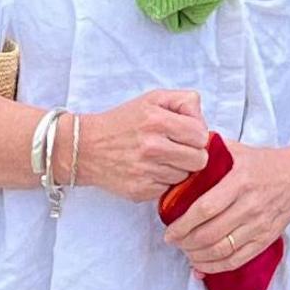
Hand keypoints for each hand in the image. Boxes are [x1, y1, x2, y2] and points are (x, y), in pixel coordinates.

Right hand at [73, 89, 206, 204]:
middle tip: (178, 149)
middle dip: (192, 154)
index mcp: (157, 120)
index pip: (201, 135)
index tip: (187, 135)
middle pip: (199, 160)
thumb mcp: (153, 98)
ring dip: (178, 169)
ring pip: (185, 176)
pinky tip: (151, 171)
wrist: (86, 147)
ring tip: (161, 159)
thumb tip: (204, 124)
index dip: (197, 135)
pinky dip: (163, 181)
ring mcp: (145, 172)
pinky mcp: (140, 191)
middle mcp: (152, 147)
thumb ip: (185, 102)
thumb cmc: (124, 121)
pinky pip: (168, 189)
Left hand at [161, 132, 289, 276]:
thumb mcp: (239, 150)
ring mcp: (260, 225)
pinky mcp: (266, 239)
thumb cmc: (264, 164)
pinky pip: (237, 260)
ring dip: (197, 256)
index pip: (206, 208)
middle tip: (173, 241)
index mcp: (241, 181)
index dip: (183, 224)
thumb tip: (181, 151)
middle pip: (210, 233)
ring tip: (185, 251)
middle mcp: (251, 205)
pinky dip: (215, 267)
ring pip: (221, 250)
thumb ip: (211, 150)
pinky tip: (201, 264)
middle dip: (185, 242)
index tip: (168, 230)